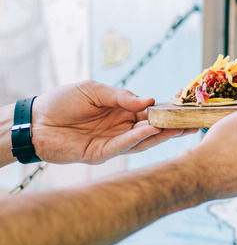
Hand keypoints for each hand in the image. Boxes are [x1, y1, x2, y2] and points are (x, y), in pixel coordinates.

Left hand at [31, 81, 193, 163]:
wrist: (35, 120)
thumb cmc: (63, 101)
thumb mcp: (94, 90)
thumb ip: (122, 96)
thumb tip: (150, 101)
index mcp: (122, 110)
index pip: (151, 111)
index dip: (168, 110)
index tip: (187, 108)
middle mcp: (122, 127)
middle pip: (153, 128)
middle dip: (172, 126)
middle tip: (193, 123)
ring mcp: (113, 142)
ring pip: (142, 140)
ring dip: (160, 134)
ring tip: (178, 127)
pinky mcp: (101, 154)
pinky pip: (122, 146)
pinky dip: (137, 139)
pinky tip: (150, 130)